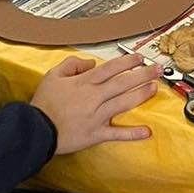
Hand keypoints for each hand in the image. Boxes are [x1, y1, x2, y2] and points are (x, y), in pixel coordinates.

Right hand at [31, 53, 162, 153]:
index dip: (127, 62)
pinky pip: (117, 134)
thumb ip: (71, 64)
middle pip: (122, 83)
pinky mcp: (96, 134)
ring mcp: (97, 116)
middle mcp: (93, 98)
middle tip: (157, 70)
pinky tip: (147, 131)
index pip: (110, 69)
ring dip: (141, 95)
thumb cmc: (44, 104)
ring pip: (124, 103)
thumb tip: (90, 63)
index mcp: (84, 83)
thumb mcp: (52, 76)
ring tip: (154, 88)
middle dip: (142, 75)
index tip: (139, 58)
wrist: (36, 129)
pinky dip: (132, 133)